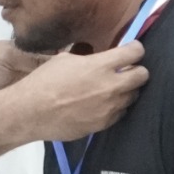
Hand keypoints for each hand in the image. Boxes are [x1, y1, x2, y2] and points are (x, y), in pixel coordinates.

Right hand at [1, 42, 148, 140]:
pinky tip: (103, 104)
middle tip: (127, 70)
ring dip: (126, 90)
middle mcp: (111, 86)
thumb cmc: (44, 82)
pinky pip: (120, 113)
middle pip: (142, 75)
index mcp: (101, 65)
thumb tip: (99, 59)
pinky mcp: (104, 124)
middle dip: (137, 70)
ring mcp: (109, 107)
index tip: (131, 51)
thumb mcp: (65, 60)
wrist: (32, 112)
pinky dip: (116, 107)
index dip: (135, 49)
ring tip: (113, 89)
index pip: (135, 53)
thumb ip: (89, 59)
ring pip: (133, 96)